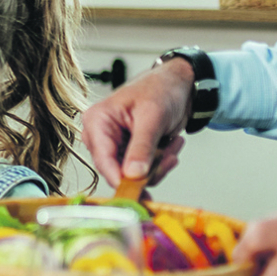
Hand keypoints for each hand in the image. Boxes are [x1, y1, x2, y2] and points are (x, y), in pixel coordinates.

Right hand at [81, 58, 191, 187]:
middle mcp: (101, 136)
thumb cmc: (161, 89)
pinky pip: (143, 172)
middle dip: (148, 168)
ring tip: (172, 145)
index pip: (103, 158)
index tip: (138, 190)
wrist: (178, 85)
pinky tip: (170, 146)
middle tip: (169, 157)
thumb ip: (142, 146)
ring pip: (133, 175)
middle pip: (118, 171)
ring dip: (158, 165)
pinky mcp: (130, 153)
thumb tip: (132, 174)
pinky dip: (160, 163)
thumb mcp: (152, 116)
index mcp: (98, 121)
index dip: (120, 177)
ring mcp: (116, 146)